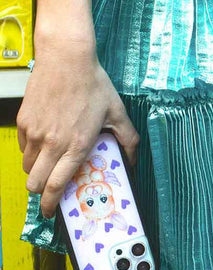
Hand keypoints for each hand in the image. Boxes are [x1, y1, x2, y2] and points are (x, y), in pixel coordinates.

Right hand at [16, 42, 138, 217]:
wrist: (67, 59)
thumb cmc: (94, 84)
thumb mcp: (117, 111)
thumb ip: (127, 138)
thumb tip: (133, 160)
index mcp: (77, 144)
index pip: (56, 186)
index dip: (51, 204)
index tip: (50, 211)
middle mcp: (52, 143)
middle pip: (35, 184)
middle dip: (42, 191)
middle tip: (51, 185)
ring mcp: (35, 132)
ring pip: (27, 166)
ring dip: (37, 169)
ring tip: (52, 158)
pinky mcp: (24, 121)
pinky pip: (23, 146)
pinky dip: (31, 150)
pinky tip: (46, 137)